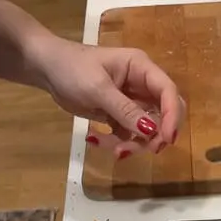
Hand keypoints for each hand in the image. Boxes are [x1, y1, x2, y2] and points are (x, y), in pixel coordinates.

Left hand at [35, 39, 183, 157]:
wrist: (48, 69)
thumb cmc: (72, 69)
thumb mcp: (98, 89)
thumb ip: (125, 111)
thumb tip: (152, 131)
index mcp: (141, 68)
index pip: (168, 92)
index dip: (172, 116)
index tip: (166, 139)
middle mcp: (142, 86)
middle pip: (164, 114)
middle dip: (157, 135)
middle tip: (146, 150)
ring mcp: (132, 103)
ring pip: (148, 131)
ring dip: (135, 145)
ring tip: (114, 151)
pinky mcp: (120, 117)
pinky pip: (130, 136)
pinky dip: (119, 144)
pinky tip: (97, 140)